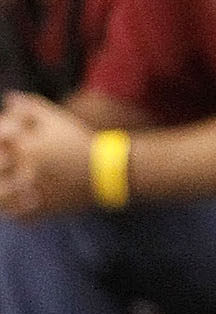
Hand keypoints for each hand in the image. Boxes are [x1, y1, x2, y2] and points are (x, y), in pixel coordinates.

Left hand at [0, 95, 95, 218]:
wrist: (108, 170)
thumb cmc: (79, 141)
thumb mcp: (57, 118)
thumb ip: (30, 107)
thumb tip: (8, 98)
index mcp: (28, 145)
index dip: (0, 136)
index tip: (4, 140)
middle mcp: (27, 169)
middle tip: (4, 164)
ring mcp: (34, 192)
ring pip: (1, 196)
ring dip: (0, 191)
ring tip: (4, 187)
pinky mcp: (44, 209)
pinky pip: (18, 215)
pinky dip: (12, 211)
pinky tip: (15, 204)